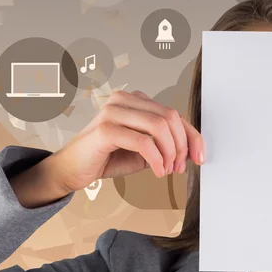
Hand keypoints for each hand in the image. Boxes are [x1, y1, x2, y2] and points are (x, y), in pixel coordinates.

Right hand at [11, 91, 204, 206]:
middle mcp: (125, 100)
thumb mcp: (145, 151)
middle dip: (181, 145)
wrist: (72, 169)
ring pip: (159, 126)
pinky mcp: (105, 129)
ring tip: (167, 169)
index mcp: (135, 100)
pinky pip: (143, 142)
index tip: (199, 156)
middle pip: (170, 117)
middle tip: (178, 167)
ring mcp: (113, 111)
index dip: (192, 136)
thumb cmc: (107, 157)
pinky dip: (156, 159)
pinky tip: (157, 171)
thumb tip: (192, 150)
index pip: (173, 114)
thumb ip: (166, 145)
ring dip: (170, 152)